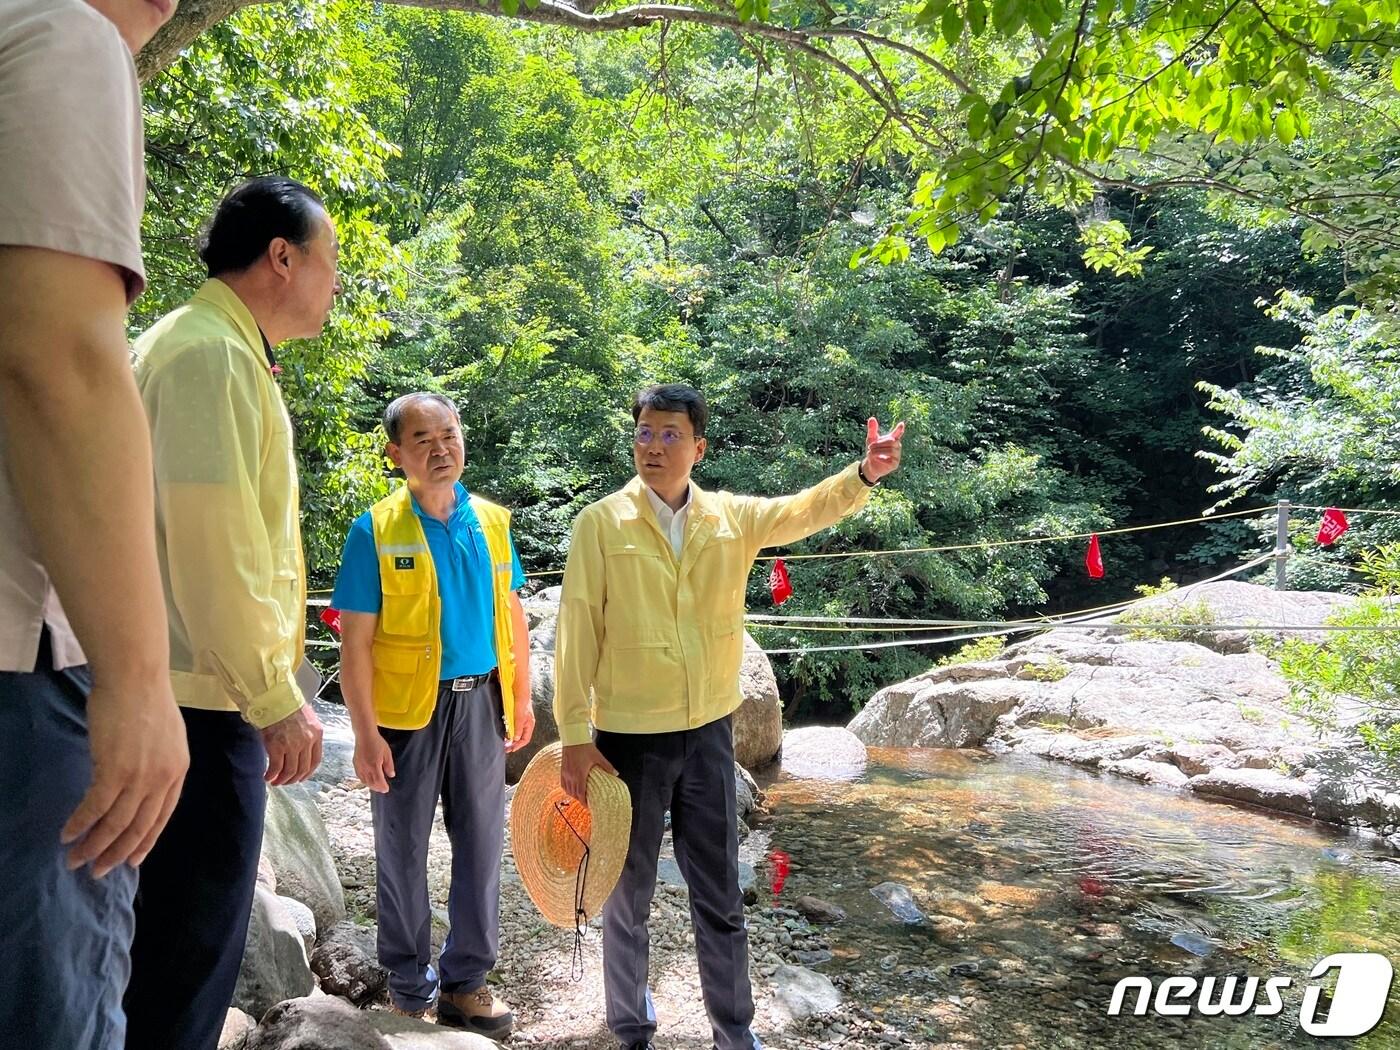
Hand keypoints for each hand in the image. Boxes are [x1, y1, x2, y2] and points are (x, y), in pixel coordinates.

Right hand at [62, 681, 188, 877]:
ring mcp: (141, 777)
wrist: (136, 678)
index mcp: (179, 771)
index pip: (162, 817)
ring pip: (116, 824)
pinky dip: (80, 824)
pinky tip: (67, 834)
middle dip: (116, 853)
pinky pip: (95, 808)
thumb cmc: (146, 700)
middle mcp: (163, 779)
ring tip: (76, 859)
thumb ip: (155, 763)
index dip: (145, 842)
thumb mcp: (164, 738)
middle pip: (139, 827)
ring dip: (94, 846)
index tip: (131, 861)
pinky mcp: (115, 771)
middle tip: (98, 871)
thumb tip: (134, 783)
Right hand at [260, 702, 322, 785]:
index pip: (316, 760)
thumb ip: (307, 734)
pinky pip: (276, 768)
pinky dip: (271, 775)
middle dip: (293, 779)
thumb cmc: (287, 706)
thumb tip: (301, 750)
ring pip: (290, 771)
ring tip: (275, 781)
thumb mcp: (306, 719)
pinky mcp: (277, 746)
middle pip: (303, 768)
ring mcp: (293, 745)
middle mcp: (307, 741)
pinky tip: (267, 776)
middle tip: (285, 782)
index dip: (308, 773)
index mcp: (316, 734)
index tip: (301, 778)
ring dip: (282, 779)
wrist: (274, 699)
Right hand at [354, 730, 395, 792]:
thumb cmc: (377, 742)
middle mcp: (365, 768)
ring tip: (376, 786)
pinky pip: (359, 775)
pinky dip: (364, 780)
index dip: (382, 787)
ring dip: (370, 785)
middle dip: (377, 788)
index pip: (378, 781)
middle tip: (382, 790)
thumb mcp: (387, 753)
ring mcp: (359, 766)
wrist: (365, 735)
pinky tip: (367, 780)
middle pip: (371, 783)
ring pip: (364, 780)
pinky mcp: (355, 763)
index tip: (386, 789)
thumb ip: (389, 765)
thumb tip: (391, 775)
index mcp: (374, 766)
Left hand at [506, 697, 535, 752]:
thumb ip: (518, 728)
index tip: (511, 749)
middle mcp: (526, 725)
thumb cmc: (522, 704)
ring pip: (517, 734)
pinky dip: (509, 733)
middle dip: (513, 744)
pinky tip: (505, 734)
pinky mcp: (517, 719)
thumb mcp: (519, 717)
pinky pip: (514, 729)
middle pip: (521, 738)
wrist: (520, 694)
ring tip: (504, 742)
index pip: (525, 740)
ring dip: (511, 739)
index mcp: (529, 726)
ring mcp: (522, 722)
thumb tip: (515, 739)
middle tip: (506, 748)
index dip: (518, 745)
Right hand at [560, 742, 617, 803]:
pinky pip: (563, 784)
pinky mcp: (562, 770)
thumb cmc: (585, 747)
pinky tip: (571, 788)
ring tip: (580, 796)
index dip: (584, 802)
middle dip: (580, 799)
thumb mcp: (598, 757)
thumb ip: (607, 766)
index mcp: (580, 775)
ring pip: (568, 790)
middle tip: (586, 802)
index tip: (588, 806)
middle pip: (574, 794)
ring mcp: (565, 773)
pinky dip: (567, 789)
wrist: (573, 739)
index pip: (580, 794)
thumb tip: (616, 773)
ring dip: (573, 795)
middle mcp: (571, 776)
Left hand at [861, 417, 904, 482]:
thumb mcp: (871, 439)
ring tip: (870, 452)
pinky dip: (880, 458)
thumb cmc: (872, 451)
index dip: (899, 429)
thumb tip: (872, 418)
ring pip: (890, 450)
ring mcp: (897, 455)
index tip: (901, 424)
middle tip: (870, 447)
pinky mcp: (895, 464)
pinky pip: (889, 459)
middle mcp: (896, 446)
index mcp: (892, 439)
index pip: (898, 433)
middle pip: (892, 441)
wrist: (870, 465)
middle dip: (879, 444)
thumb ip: (872, 430)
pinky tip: (876, 458)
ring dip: (877, 451)